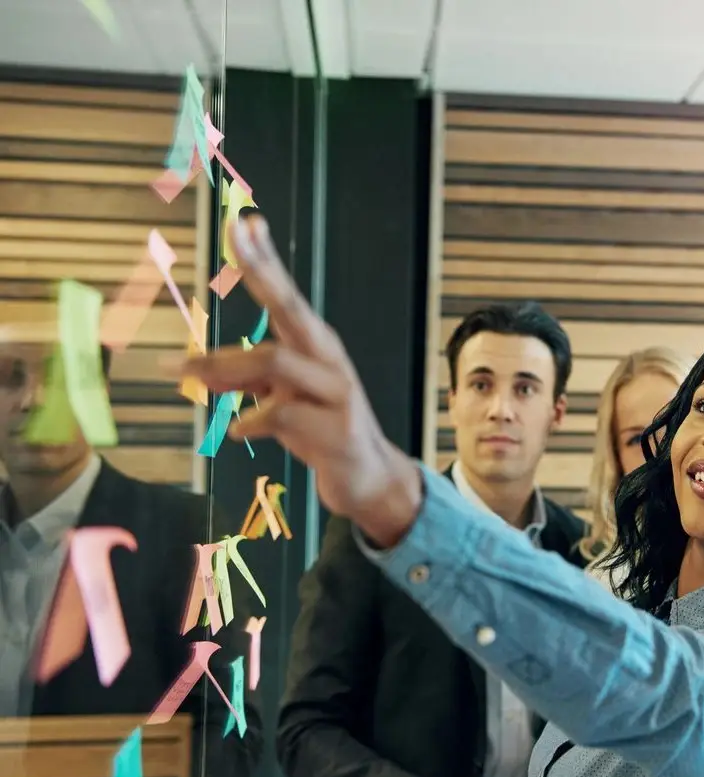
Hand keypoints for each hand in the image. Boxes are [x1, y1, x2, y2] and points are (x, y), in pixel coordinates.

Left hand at [180, 217, 421, 545]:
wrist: (369, 478)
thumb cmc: (322, 431)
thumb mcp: (280, 399)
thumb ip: (246, 380)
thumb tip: (199, 368)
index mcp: (316, 348)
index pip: (286, 296)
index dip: (265, 260)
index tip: (244, 223)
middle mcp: (329, 360)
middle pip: (292, 308)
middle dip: (263, 271)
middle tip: (237, 236)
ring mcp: (336, 392)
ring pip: (274, 361)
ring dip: (223, 365)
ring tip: (186, 375)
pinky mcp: (333, 429)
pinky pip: (279, 414)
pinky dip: (250, 420)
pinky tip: (237, 431)